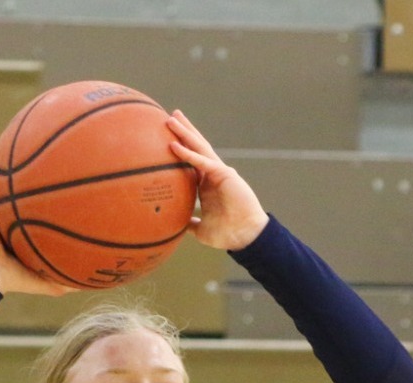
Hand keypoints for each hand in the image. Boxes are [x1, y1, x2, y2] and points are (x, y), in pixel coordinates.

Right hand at [0, 163, 73, 296]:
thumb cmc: (17, 280)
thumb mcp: (48, 282)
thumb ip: (67, 281)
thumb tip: (92, 283)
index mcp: (23, 240)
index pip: (36, 221)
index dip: (46, 210)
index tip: (61, 196)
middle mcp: (10, 227)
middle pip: (20, 204)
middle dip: (28, 189)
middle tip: (41, 171)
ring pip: (1, 194)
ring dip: (5, 178)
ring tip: (13, 158)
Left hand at [166, 110, 268, 250]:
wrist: (245, 237)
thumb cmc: (227, 234)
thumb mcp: (201, 229)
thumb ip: (190, 224)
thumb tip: (175, 226)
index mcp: (207, 184)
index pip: (191, 160)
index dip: (181, 147)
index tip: (167, 137)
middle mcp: (212, 174)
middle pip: (196, 147)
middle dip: (184, 131)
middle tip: (170, 116)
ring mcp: (219, 172)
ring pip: (199, 147)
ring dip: (185, 133)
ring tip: (171, 118)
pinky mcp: (224, 174)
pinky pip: (202, 162)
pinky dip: (188, 153)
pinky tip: (174, 145)